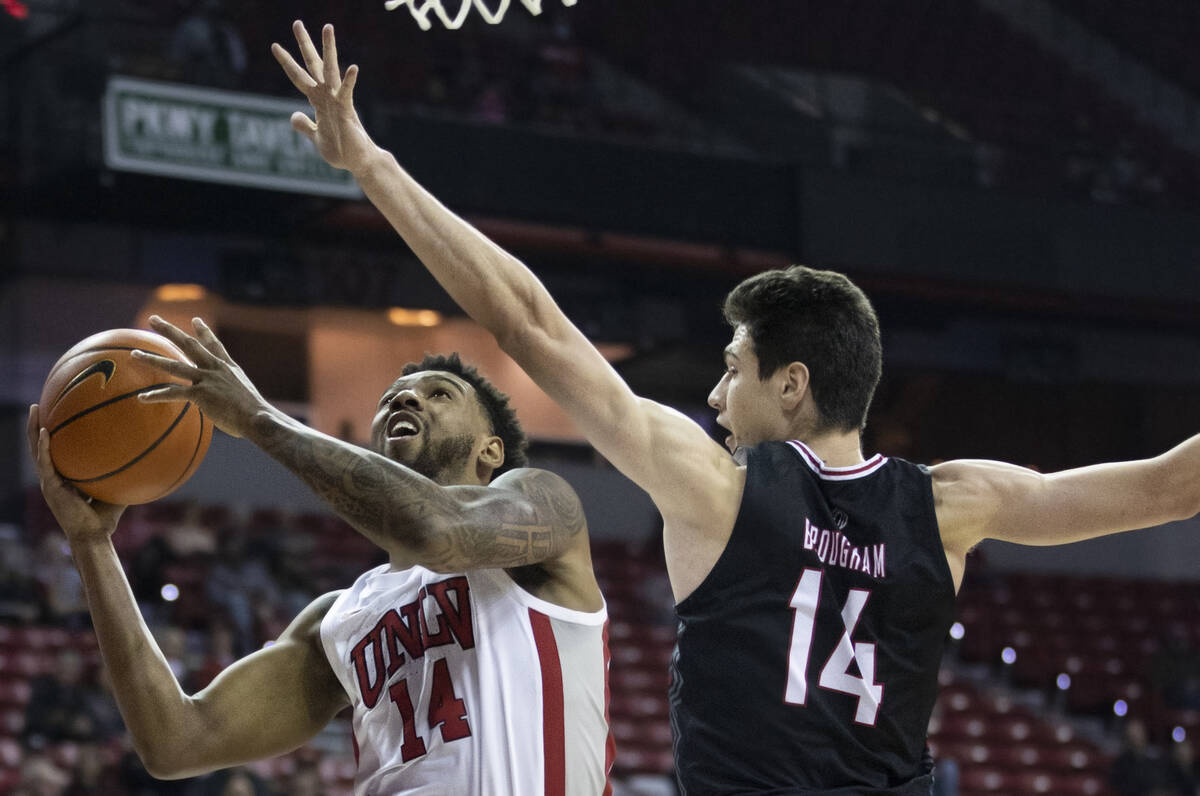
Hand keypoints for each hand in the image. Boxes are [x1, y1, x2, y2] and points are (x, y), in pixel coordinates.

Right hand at [27, 405, 124, 541]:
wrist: (94, 536)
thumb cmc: (106, 516)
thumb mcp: (115, 487)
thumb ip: (121, 471)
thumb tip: (143, 453)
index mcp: (64, 477)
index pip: (56, 450)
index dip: (52, 433)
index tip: (56, 412)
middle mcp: (53, 477)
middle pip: (41, 446)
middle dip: (38, 424)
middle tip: (39, 404)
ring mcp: (49, 482)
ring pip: (36, 450)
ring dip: (33, 429)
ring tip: (35, 408)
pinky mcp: (50, 488)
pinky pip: (45, 463)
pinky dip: (43, 447)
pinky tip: (43, 432)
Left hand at [134, 315, 270, 438]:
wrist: (257, 417)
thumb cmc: (254, 413)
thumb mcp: (244, 395)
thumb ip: (230, 393)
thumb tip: (225, 402)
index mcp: (228, 367)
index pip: (214, 344)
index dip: (204, 331)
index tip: (195, 320)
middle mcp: (215, 369)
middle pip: (189, 344)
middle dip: (169, 330)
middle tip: (153, 319)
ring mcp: (207, 380)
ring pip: (174, 365)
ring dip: (152, 359)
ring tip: (134, 354)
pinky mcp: (201, 394)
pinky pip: (174, 393)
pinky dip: (157, 396)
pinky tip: (142, 398)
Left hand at [272, 21, 375, 173]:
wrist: (358, 162)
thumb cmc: (341, 151)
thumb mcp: (316, 137)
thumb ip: (305, 126)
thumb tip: (294, 116)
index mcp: (318, 101)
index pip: (299, 77)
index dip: (287, 62)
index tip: (275, 45)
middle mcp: (327, 95)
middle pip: (314, 65)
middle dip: (305, 44)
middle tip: (296, 23)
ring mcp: (337, 101)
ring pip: (331, 70)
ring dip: (329, 49)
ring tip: (327, 28)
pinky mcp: (347, 111)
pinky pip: (347, 93)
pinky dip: (350, 81)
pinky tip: (353, 68)